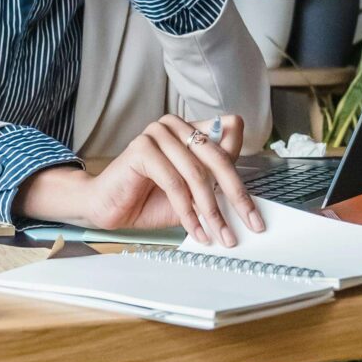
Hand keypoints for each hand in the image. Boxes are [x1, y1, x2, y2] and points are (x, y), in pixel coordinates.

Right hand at [18, 113, 263, 245]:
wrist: (108, 208)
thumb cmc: (148, 201)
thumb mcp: (193, 197)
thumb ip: (217, 188)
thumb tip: (248, 200)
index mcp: (191, 130)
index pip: (230, 137)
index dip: (242, 175)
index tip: (254, 212)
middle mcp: (176, 126)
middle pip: (218, 158)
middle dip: (236, 196)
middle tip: (249, 224)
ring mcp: (158, 133)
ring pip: (197, 174)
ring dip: (211, 211)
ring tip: (219, 236)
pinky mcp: (142, 148)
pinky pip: (174, 183)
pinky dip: (188, 211)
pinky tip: (195, 230)